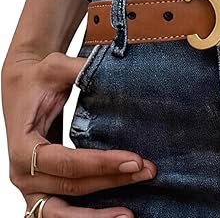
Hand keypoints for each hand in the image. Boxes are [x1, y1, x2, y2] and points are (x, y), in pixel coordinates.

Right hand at [2, 49, 156, 216]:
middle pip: (72, 189)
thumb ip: (80, 69)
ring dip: (97, 214)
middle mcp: (23, 175)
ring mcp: (31, 188)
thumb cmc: (38, 77)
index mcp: (23, 147)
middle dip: (111, 183)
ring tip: (129, 214)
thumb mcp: (56, 67)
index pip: (67, 163)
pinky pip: (63, 211)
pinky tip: (113, 211)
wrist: (22, 86)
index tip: (135, 159)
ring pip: (63, 212)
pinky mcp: (41, 191)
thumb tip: (111, 67)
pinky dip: (86, 214)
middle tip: (147, 173)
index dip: (101, 163)